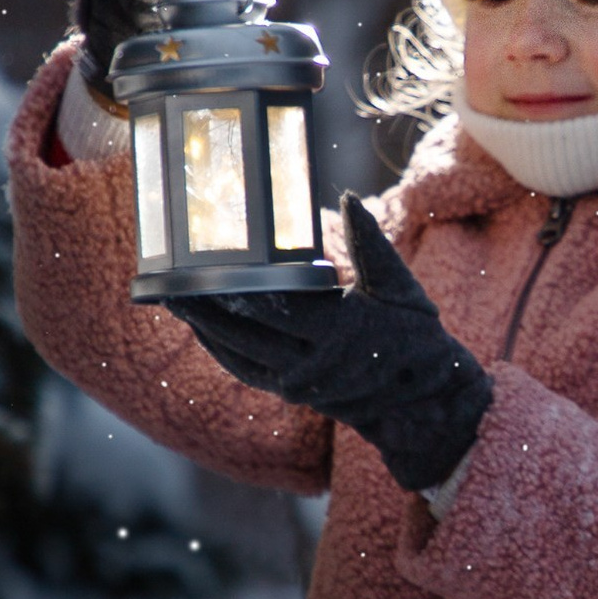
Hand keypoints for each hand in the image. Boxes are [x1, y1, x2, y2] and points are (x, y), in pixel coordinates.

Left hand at [166, 193, 492, 492]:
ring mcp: (301, 381)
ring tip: (175, 303)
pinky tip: (202, 330)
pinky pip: (247, 371)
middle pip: (247, 332)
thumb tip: (349, 199)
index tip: (211, 266)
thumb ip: (371, 244)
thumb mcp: (401, 287)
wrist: (425, 399)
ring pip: (239, 354)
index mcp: (342, 328)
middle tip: (172, 285)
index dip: (240, 287)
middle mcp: (315, 361)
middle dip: (207, 308)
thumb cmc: (416, 337)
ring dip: (205, 329)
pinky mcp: (294, 393)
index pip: (278, 305)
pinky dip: (221, 351)